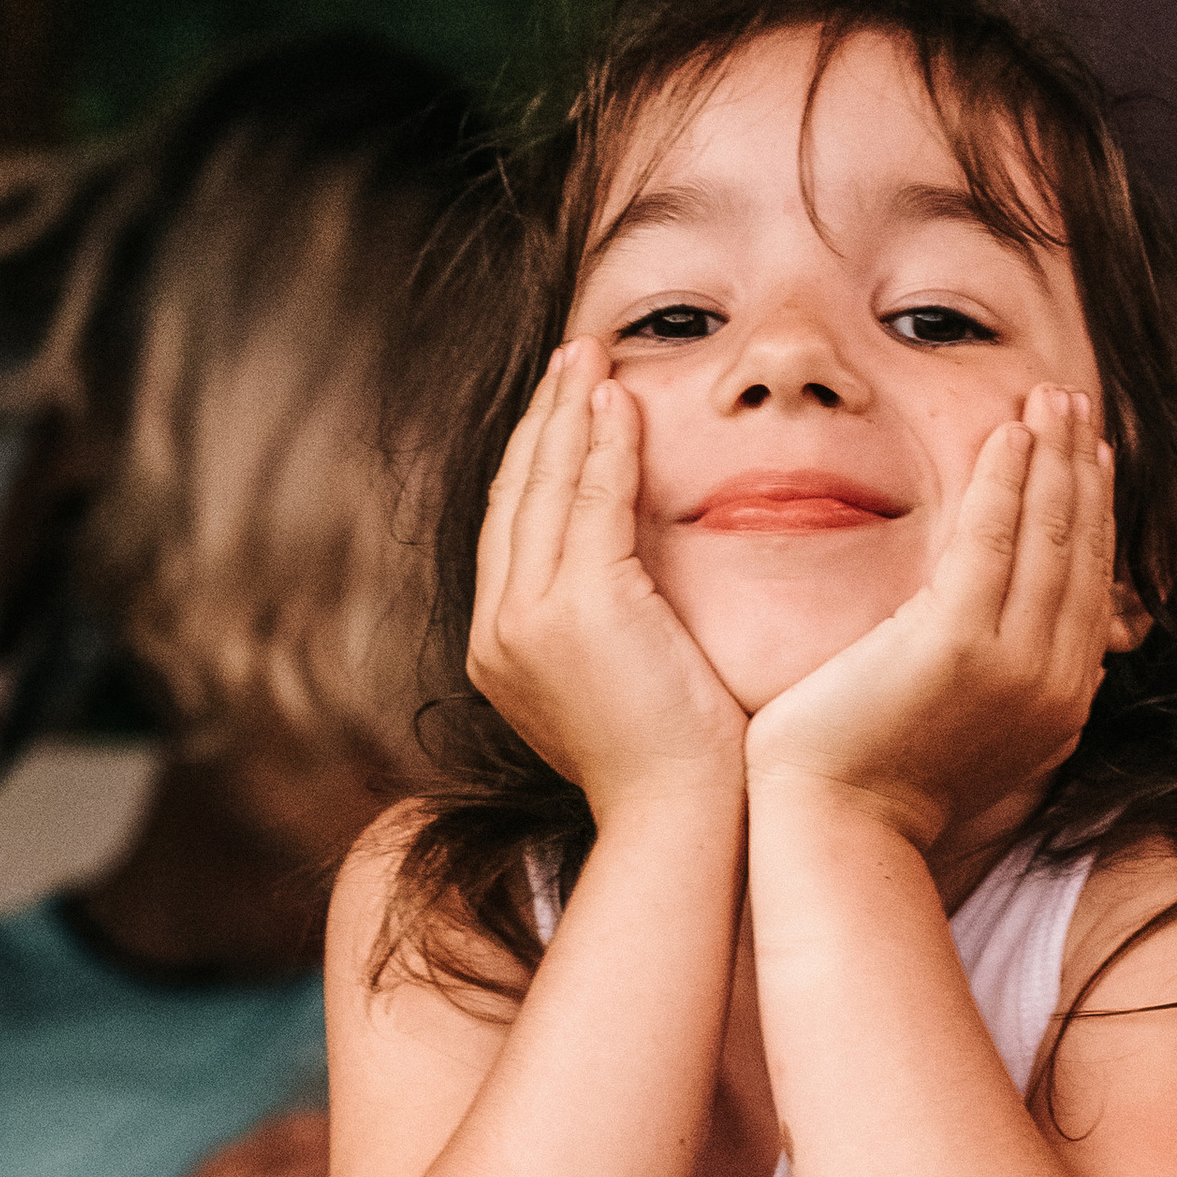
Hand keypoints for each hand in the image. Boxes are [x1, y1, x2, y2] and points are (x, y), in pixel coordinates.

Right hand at [468, 337, 745, 820]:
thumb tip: (631, 590)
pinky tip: (620, 399)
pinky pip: (591, 500)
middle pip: (511, 494)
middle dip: (542, 418)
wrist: (679, 820)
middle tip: (571, 356)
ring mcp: (529, 618)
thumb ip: (602, 633)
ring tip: (589, 356)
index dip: (533, 458)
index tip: (563, 406)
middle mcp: (497, 629)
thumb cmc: (672, 767)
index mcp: (499, 650)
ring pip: (542, 486)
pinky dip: (605, 442)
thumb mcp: (617, 689)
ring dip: (568, 411)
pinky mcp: (579, 607)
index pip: (510, 529)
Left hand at [745, 387, 1123, 851]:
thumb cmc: (877, 783)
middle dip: (1083, 468)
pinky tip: (1011, 431)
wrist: (837, 828)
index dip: (1095, 512)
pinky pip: (993, 539)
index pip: (1089, 584)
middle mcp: (1055, 681)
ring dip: (1055, 455)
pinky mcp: (959, 643)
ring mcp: (1014, 663)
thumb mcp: (970, 732)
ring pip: (1048, 535)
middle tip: (1079, 403)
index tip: (1092, 455)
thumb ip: (1006, 684)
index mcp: (1061, 701)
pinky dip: (1007, 479)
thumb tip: (1034, 651)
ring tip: (1053, 397)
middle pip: (1083, 549)